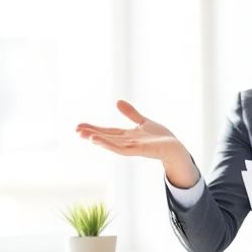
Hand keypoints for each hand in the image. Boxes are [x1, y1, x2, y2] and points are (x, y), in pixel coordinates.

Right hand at [76, 100, 198, 187]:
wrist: (175, 147)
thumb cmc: (161, 137)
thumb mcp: (143, 122)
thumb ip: (130, 113)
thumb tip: (117, 102)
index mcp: (126, 135)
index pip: (107, 131)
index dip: (93, 128)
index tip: (78, 126)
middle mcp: (127, 141)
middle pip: (106, 137)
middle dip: (91, 133)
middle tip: (76, 130)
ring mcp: (132, 146)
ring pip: (112, 143)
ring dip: (99, 139)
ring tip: (86, 135)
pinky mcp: (139, 150)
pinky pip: (123, 148)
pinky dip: (111, 144)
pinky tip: (103, 140)